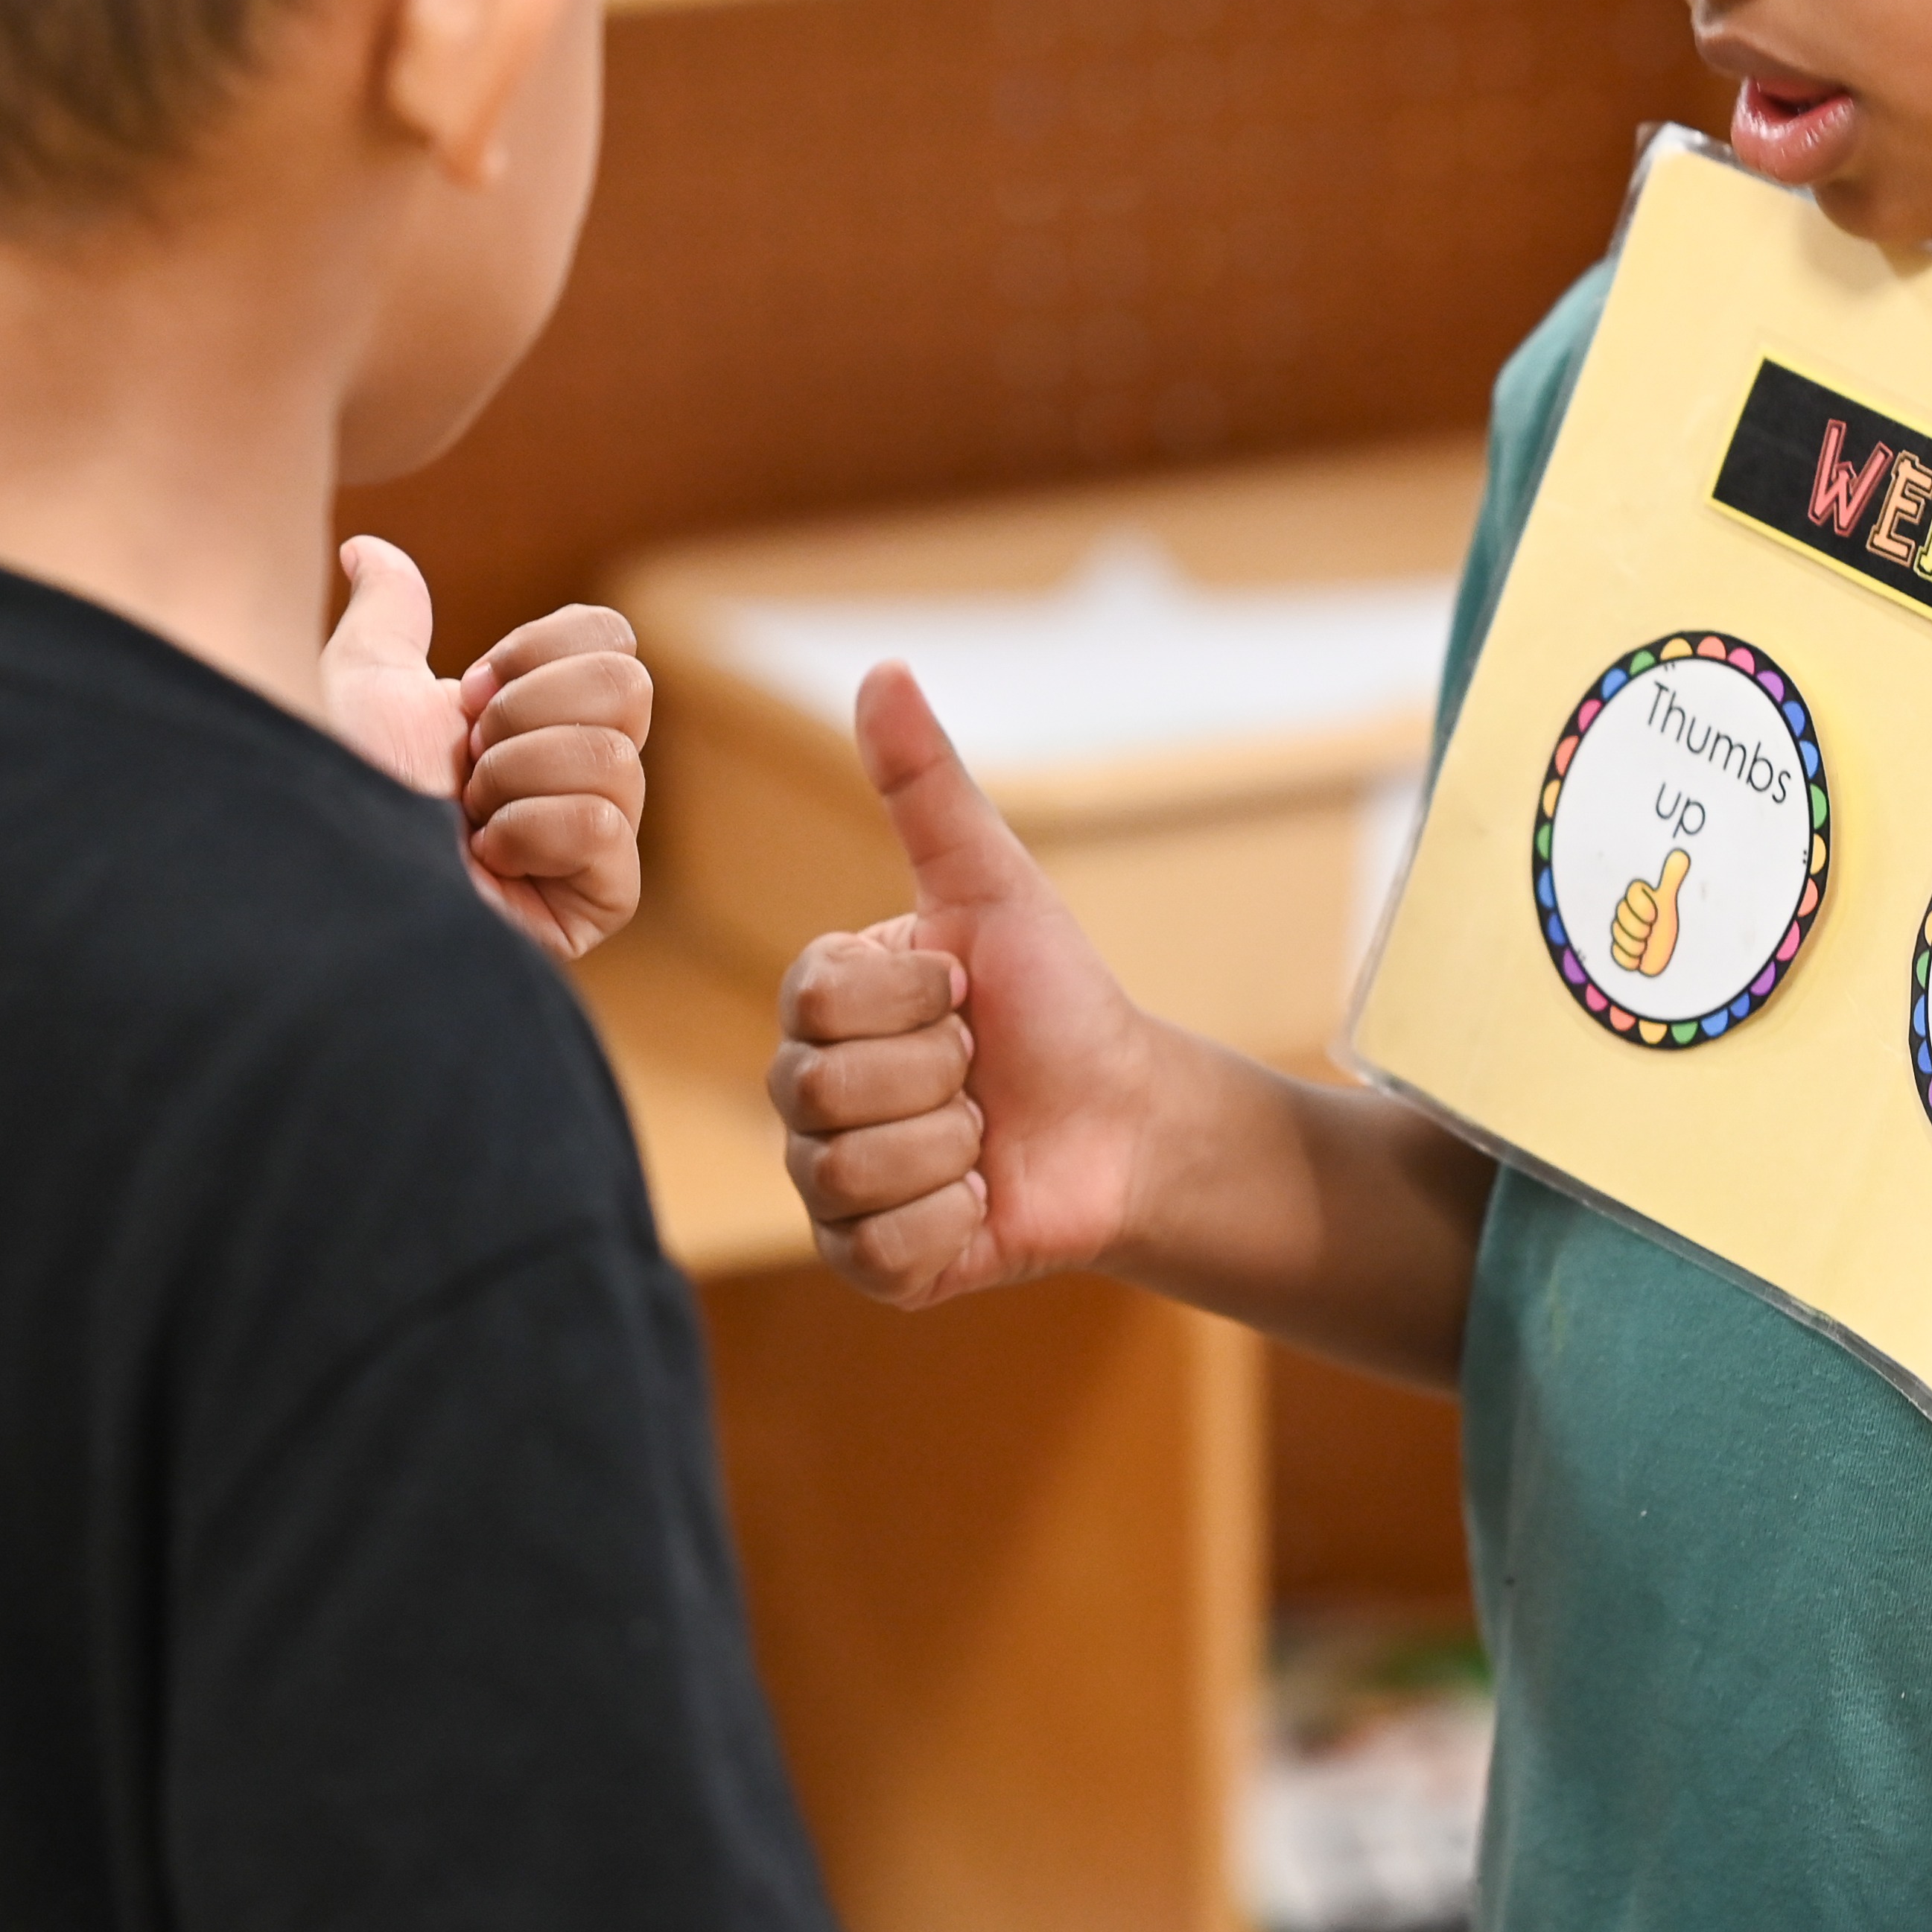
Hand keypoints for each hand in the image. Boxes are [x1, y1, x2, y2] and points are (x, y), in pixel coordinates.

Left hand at [321, 535, 650, 960]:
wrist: (320, 879)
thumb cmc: (337, 788)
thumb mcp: (361, 686)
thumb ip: (385, 617)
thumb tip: (365, 551)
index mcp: (541, 716)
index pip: (611, 639)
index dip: (538, 650)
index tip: (468, 692)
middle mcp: (577, 774)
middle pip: (629, 687)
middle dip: (527, 711)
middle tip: (469, 756)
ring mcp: (594, 843)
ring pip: (614, 757)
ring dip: (515, 775)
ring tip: (466, 817)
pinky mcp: (597, 903)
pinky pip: (603, 825)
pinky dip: (530, 830)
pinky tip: (486, 861)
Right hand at [769, 661, 1157, 1308]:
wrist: (1128, 1117)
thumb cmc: (1058, 995)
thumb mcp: (993, 883)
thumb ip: (927, 783)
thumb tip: (883, 668)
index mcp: (819, 1002)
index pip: (816, 999)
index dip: (919, 997)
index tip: (966, 991)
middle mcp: (803, 1091)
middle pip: (821, 1089)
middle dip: (939, 1074)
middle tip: (979, 1068)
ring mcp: (828, 1182)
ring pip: (850, 1170)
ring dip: (952, 1147)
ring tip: (983, 1133)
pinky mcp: (869, 1263)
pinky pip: (882, 1248)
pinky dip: (955, 1221)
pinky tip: (981, 1197)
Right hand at [1611, 846, 1689, 977]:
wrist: (1672, 951)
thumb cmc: (1666, 921)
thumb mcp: (1668, 900)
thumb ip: (1671, 878)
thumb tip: (1681, 854)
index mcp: (1638, 898)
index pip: (1632, 895)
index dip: (1643, 906)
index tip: (1655, 913)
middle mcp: (1626, 914)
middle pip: (1623, 918)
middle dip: (1640, 927)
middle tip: (1651, 930)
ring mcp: (1622, 933)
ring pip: (1619, 937)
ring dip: (1637, 945)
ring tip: (1647, 945)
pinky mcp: (1621, 952)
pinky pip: (1617, 955)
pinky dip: (1631, 959)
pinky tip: (1641, 957)